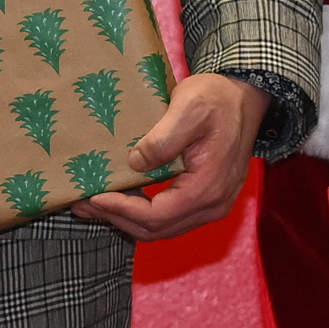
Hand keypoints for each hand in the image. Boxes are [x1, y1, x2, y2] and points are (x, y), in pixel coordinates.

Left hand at [83, 70, 261, 241]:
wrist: (244, 98)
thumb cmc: (217, 99)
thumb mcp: (188, 108)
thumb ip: (162, 139)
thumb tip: (135, 163)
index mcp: (208, 186)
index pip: (157, 215)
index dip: (122, 210)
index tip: (95, 197)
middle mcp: (213, 205)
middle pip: (157, 229)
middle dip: (118, 219)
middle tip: (84, 206)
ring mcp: (212, 205)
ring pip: (163, 228)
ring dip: (128, 219)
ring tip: (95, 205)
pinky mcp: (207, 200)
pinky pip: (171, 218)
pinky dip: (143, 214)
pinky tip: (122, 199)